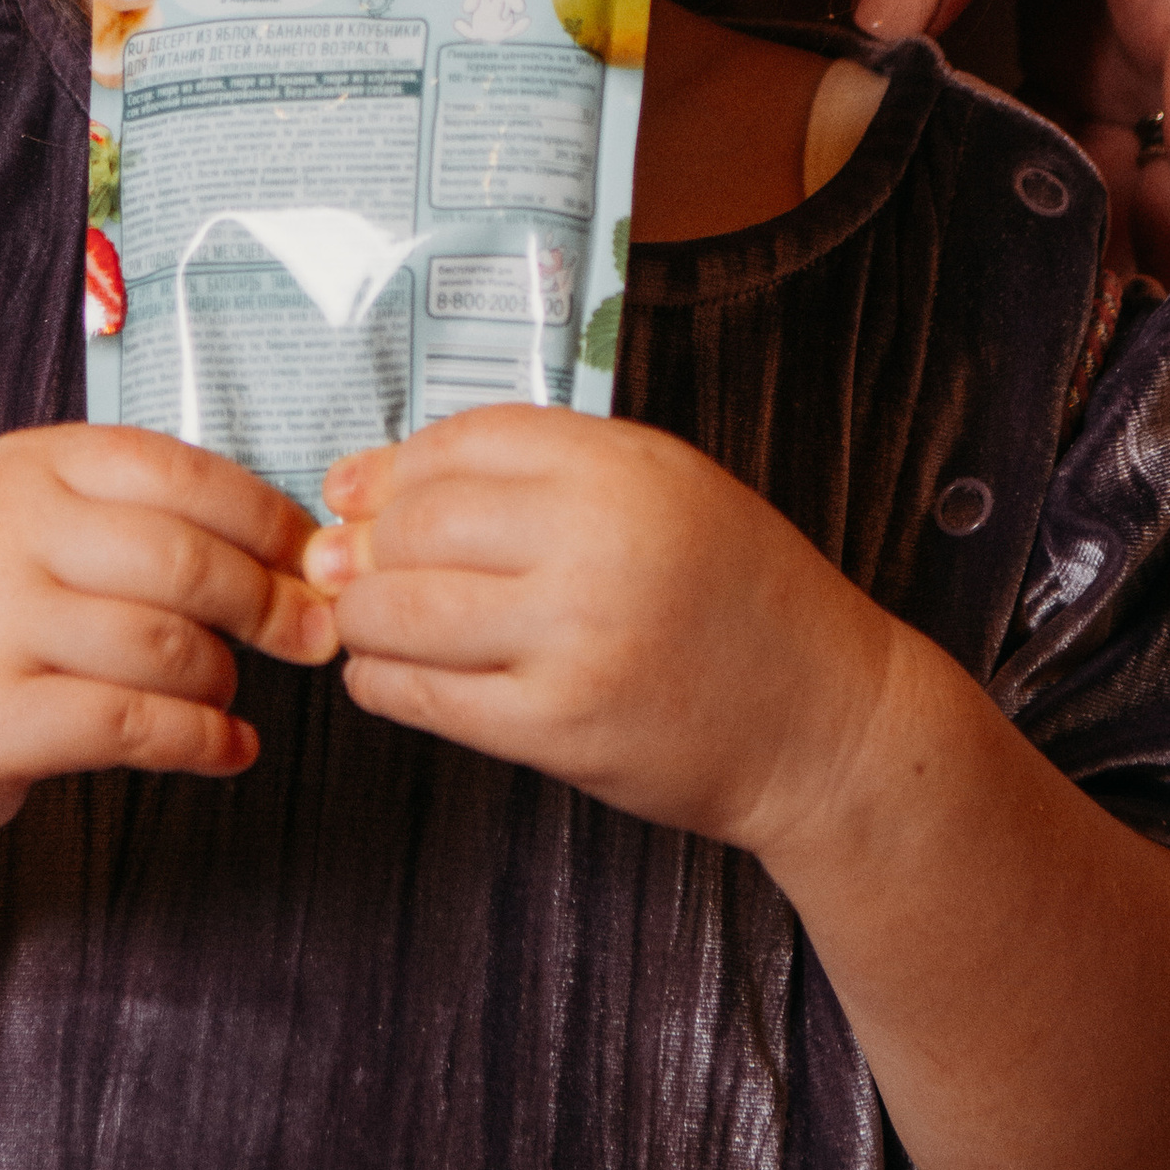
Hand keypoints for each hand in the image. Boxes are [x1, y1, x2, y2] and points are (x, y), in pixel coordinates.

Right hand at [0, 425, 341, 864]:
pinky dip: (200, 741)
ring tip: (227, 696)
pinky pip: (131, 725)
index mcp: (23, 467)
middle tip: (311, 636)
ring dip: (222, 678)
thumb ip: (139, 524)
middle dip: (267, 602)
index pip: (175, 471)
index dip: (264, 517)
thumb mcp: (35, 535)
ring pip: (162, 645)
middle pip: (180, 559)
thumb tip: (297, 550)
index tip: (313, 557)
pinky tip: (226, 750)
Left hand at [306, 407, 888, 852]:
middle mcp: (597, 543)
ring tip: (362, 619)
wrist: (825, 720)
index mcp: (624, 469)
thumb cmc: (742, 596)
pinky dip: (383, 683)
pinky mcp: (559, 729)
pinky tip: (385, 674)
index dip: (392, 465)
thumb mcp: (671, 487)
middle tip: (343, 560)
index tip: (355, 487)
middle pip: (420, 523)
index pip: (463, 441)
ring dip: (361, 616)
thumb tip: (393, 484)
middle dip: (364, 543)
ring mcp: (575, 640)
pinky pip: (427, 698)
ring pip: (404, 612)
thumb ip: (555, 471)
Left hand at [855, 0, 1169, 446]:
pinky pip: (1062, 145)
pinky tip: (985, 296)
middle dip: (1167, 315)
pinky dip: (1037, 219)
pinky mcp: (1070, 32)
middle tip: (1113, 444)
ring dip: (1098, 285)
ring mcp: (1129, 28)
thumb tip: (893, 18)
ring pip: (1123, 184)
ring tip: (1046, 409)